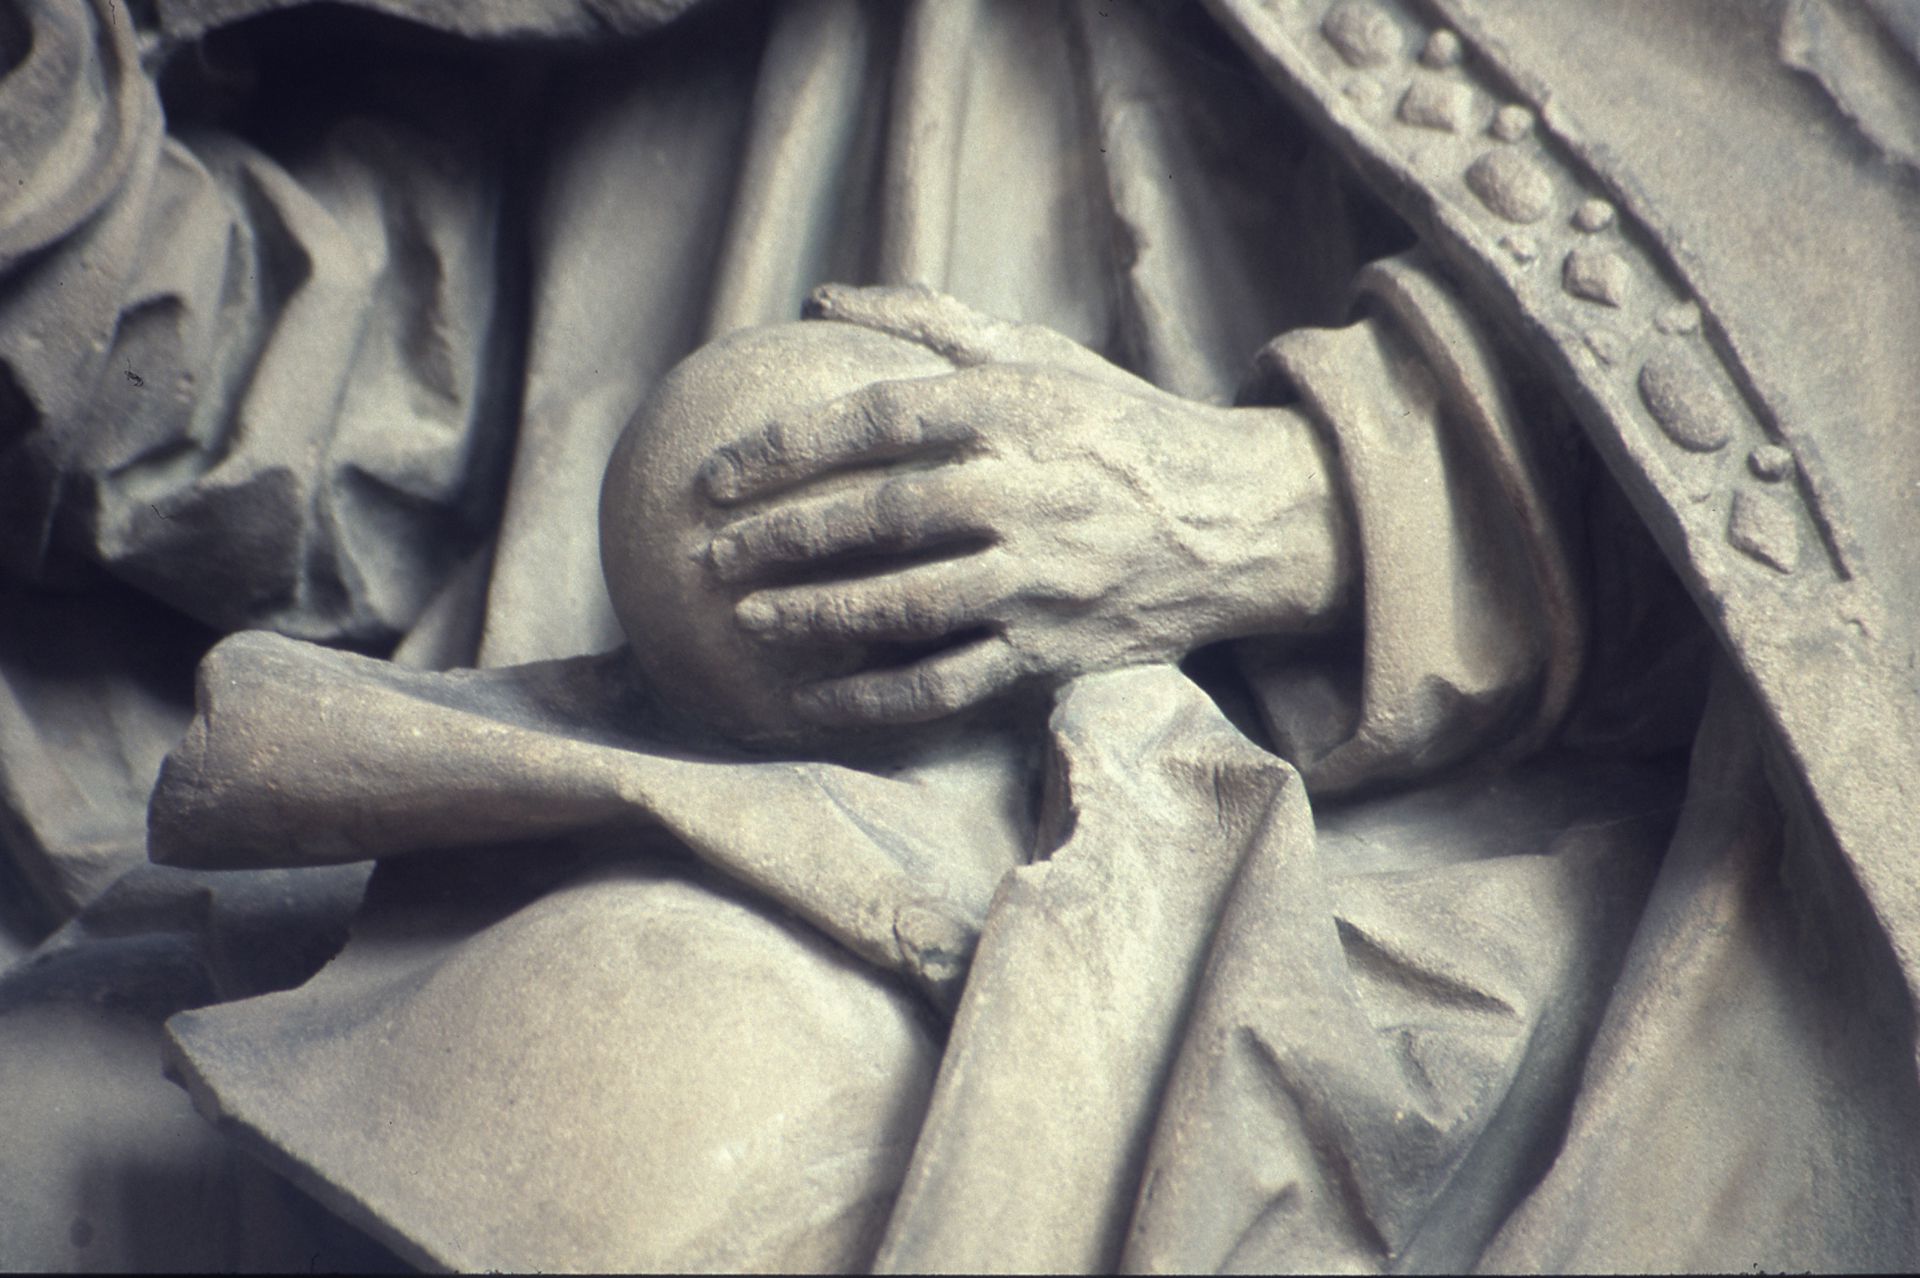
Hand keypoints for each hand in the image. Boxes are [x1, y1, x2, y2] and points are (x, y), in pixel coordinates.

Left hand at [697, 288, 1353, 728]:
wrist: (1241, 522)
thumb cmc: (1123, 430)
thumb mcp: (1042, 359)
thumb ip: (932, 322)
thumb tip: (822, 298)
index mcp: (1016, 410)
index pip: (876, 421)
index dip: (783, 449)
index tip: (713, 476)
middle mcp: (1026, 492)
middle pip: (880, 516)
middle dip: (781, 539)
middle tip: (710, 557)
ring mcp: (1040, 579)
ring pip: (908, 605)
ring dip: (816, 617)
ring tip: (749, 621)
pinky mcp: (1052, 650)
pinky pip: (950, 682)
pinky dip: (877, 699)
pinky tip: (814, 700)